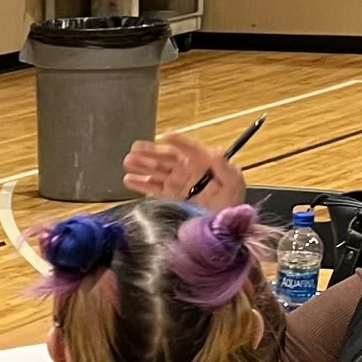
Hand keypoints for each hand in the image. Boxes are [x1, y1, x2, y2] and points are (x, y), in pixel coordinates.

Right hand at [122, 133, 245, 204]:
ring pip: (157, 171)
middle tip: (135, 148)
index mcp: (203, 163)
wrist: (224, 225)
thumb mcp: (234, 183)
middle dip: (150, 152)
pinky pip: (154, 188)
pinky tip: (129, 179)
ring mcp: (178, 183)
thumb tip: (216, 152)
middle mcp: (188, 170)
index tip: (166, 136)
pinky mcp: (171, 196)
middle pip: (167, 158)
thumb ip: (225, 168)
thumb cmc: (232, 202)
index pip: (189, 149)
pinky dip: (141, 184)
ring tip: (128, 161)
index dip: (178, 142)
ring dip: (142, 165)